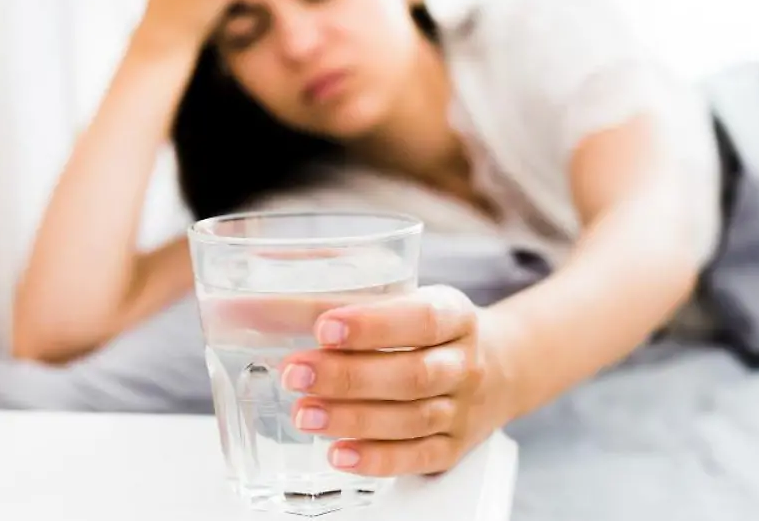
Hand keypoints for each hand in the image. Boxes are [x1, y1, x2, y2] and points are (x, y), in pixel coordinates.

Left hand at [279, 286, 515, 476]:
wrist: (503, 367)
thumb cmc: (434, 330)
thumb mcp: (408, 299)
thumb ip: (344, 299)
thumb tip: (255, 303)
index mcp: (456, 315)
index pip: (421, 318)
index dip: (373, 324)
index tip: (325, 326)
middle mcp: (465, 363)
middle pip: (411, 373)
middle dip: (348, 375)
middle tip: (295, 371)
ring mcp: (462, 409)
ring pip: (410, 418)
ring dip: (353, 418)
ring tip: (304, 413)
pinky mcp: (452, 447)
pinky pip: (416, 457)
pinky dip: (376, 458)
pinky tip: (339, 453)